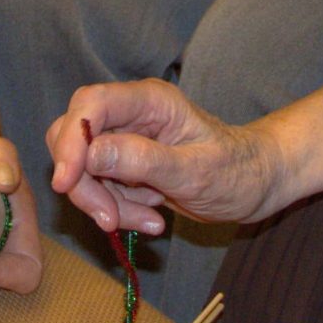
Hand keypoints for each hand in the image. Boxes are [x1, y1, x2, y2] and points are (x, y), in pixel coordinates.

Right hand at [48, 80, 284, 236]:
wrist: (257, 184)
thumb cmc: (238, 171)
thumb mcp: (196, 171)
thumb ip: (144, 160)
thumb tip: (92, 153)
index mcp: (150, 101)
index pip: (90, 104)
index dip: (70, 140)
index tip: (65, 182)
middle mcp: (131, 114)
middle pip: (75, 138)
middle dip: (84, 183)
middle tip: (110, 218)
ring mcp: (126, 140)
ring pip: (84, 170)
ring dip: (107, 204)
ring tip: (151, 222)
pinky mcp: (125, 166)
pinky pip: (100, 189)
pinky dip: (119, 211)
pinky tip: (154, 220)